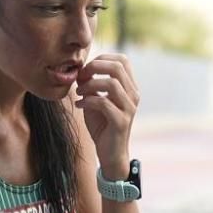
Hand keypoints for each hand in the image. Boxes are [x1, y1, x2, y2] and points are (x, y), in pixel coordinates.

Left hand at [74, 53, 139, 177]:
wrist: (110, 153)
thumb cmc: (102, 125)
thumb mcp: (96, 100)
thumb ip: (92, 85)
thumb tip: (82, 70)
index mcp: (130, 87)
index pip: (122, 60)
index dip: (102, 58)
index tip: (86, 69)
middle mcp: (133, 95)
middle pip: (117, 67)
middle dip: (94, 67)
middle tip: (80, 77)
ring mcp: (129, 108)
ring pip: (111, 84)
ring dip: (89, 85)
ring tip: (79, 92)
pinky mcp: (121, 122)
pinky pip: (103, 103)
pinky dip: (87, 101)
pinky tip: (79, 105)